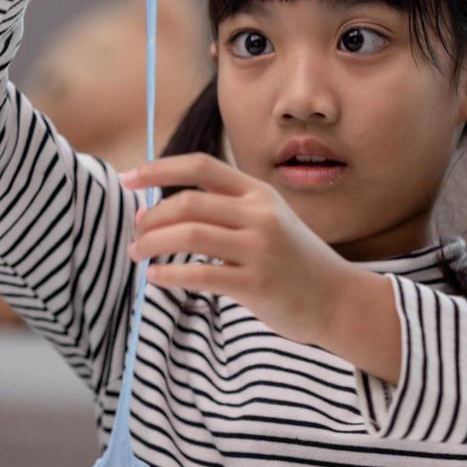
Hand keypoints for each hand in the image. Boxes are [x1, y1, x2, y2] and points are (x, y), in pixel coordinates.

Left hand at [121, 152, 366, 347]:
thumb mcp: (268, 219)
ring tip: (138, 254)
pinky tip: (156, 278)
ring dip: (153, 244)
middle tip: (135, 232)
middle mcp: (259, 214)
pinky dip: (170, 275)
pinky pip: (201, 274)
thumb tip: (162, 210)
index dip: (159, 169)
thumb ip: (227, 208)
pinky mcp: (257, 284)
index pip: (201, 166)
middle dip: (151, 216)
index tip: (128, 178)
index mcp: (258, 192)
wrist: (339, 300)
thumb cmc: (293, 261)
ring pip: (189, 235)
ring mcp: (260, 248)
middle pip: (188, 202)